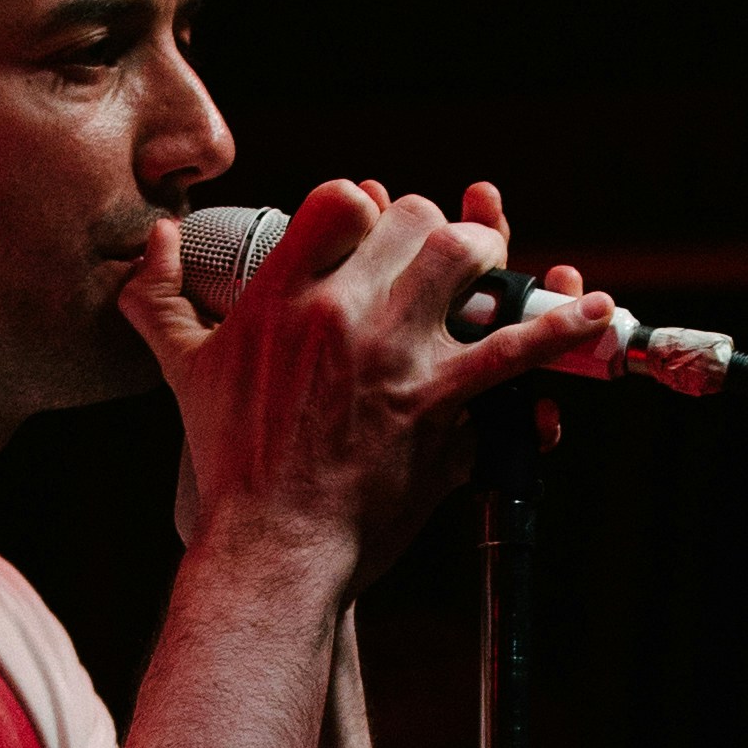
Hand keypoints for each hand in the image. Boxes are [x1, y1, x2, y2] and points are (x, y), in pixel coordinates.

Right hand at [122, 175, 615, 587]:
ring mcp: (395, 356)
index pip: (344, 199)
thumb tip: (152, 239)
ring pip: (464, 262)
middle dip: (433, 235)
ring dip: (488, 261)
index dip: (368, 207)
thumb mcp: (184, 372)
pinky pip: (514, 351)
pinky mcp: (438, 404)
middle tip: (437, 267)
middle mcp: (340, 313)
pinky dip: (562, 329)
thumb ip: (158, 298)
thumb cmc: (228, 467)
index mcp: (281, 295)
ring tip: (495, 275)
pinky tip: (594, 310)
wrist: (269, 548)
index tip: (371, 234)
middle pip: (414, 221)